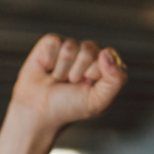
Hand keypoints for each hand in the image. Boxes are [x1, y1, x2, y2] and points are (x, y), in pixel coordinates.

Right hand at [10, 35, 126, 132]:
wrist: (38, 112)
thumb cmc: (69, 108)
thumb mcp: (98, 102)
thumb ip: (115, 80)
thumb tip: (106, 52)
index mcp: (105, 67)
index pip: (109, 56)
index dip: (97, 73)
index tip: (88, 86)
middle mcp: (89, 54)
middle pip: (89, 49)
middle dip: (78, 72)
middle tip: (71, 84)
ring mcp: (70, 47)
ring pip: (70, 46)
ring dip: (62, 69)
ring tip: (59, 80)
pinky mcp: (51, 43)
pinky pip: (54, 42)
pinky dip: (49, 60)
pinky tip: (47, 69)